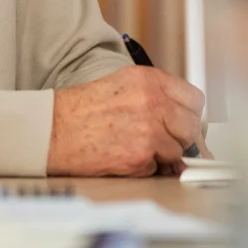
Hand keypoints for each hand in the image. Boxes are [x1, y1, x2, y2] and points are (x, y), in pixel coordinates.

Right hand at [46, 66, 206, 176]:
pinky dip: (146, 168)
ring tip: (136, 147)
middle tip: (161, 140)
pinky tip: (125, 157)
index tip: (182, 122)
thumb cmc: (80, 110)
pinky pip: (158, 168)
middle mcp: (152, 102)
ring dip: (162, 155)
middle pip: (191, 126)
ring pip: (177, 151)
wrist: (53, 130)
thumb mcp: (121, 86)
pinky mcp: (141, 156)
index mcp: (148, 80)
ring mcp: (149, 130)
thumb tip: (183, 121)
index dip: (189, 114)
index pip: (194, 98)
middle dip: (180, 137)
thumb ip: (155, 97)